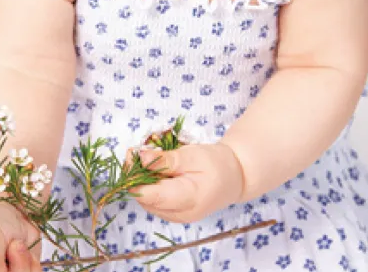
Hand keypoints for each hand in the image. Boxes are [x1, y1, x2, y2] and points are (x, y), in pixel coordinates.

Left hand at [129, 143, 243, 222]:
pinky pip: (154, 201)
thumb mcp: (192, 155)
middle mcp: (179, 214)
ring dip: (141, 180)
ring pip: (147, 201)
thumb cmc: (217, 163)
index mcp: (187, 199)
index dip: (134, 176)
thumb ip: (166, 159)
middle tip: (136, 151)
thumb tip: (140, 158)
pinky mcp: (175, 213)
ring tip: (146, 158)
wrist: (235, 177)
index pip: (148, 195)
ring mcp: (177, 217)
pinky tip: (155, 170)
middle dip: (136, 175)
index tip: (132, 154)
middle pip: (144, 199)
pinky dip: (150, 185)